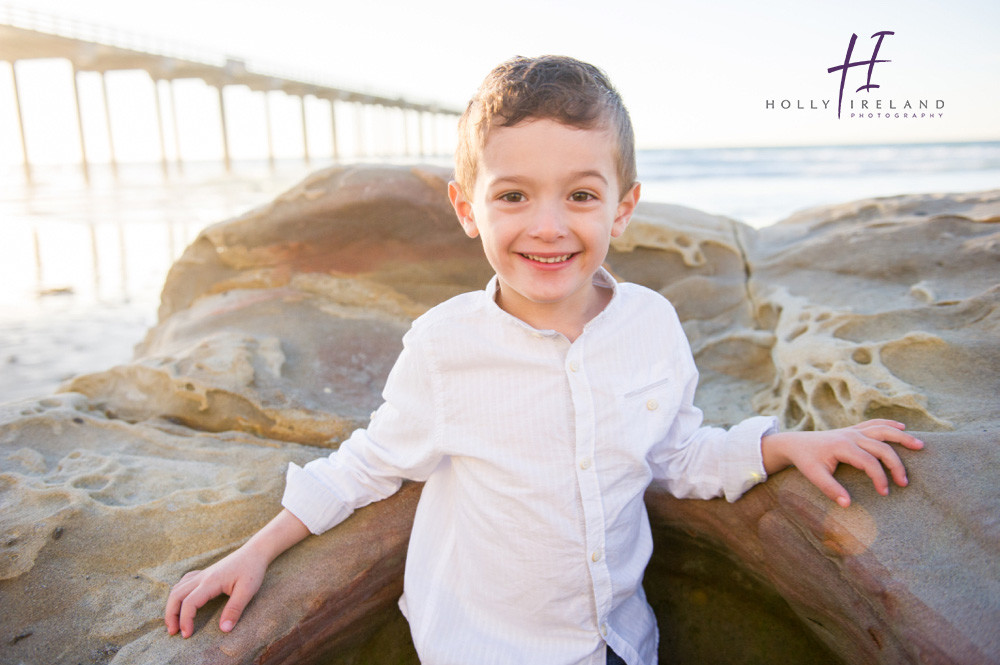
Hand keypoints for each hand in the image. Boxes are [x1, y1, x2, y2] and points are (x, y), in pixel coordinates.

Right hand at [164, 509, 309, 637]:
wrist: (255, 552)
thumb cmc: (252, 570)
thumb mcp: (247, 591)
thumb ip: (234, 609)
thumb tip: (224, 630)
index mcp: (210, 582)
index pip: (189, 603)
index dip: (185, 620)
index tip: (187, 635)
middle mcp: (202, 577)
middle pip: (176, 595)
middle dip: (171, 615)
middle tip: (173, 632)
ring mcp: (202, 574)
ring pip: (177, 588)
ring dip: (172, 605)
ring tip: (174, 622)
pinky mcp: (205, 573)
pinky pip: (184, 582)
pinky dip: (178, 594)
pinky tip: (182, 601)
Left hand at [761, 419, 923, 507]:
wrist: (795, 443)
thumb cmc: (806, 461)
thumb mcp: (814, 476)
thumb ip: (830, 490)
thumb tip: (847, 504)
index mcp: (843, 446)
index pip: (869, 462)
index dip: (880, 478)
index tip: (885, 493)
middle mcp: (851, 435)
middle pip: (882, 446)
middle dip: (896, 464)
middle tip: (905, 482)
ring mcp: (853, 430)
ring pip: (882, 430)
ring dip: (902, 437)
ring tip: (920, 446)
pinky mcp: (853, 429)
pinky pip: (875, 423)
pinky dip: (889, 424)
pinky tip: (902, 427)